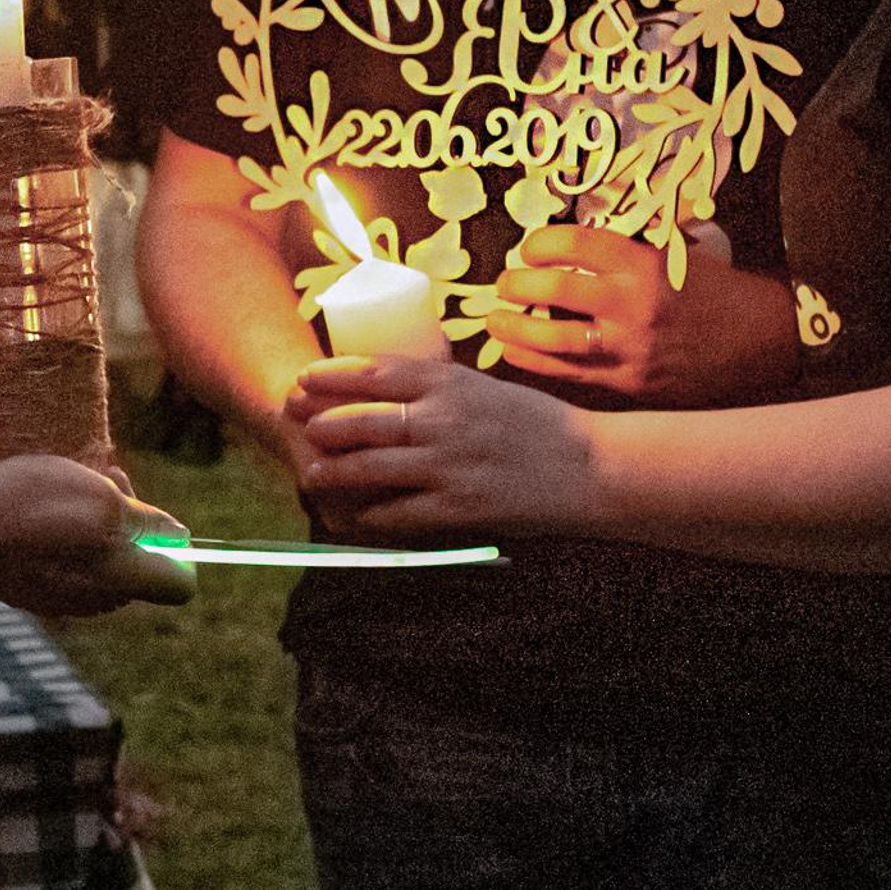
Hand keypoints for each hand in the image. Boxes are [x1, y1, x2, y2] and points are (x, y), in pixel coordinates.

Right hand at [0, 455, 194, 616]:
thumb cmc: (33, 505)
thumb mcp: (99, 498)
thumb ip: (146, 521)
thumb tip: (179, 536)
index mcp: (124, 582)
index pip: (181, 581)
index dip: (175, 545)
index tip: (149, 513)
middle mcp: (100, 602)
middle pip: (140, 566)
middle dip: (132, 520)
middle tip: (105, 479)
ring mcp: (63, 601)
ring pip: (102, 561)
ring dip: (96, 522)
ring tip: (67, 484)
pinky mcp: (33, 593)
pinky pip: (67, 565)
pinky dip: (64, 537)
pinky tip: (38, 509)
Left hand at [288, 352, 600, 537]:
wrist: (594, 468)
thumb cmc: (541, 424)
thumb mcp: (486, 388)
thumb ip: (441, 386)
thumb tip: (395, 381)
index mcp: (451, 384)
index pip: (375, 372)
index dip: (331, 375)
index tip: (304, 377)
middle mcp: (444, 421)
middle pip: (363, 419)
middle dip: (322, 422)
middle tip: (296, 423)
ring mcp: (449, 465)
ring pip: (372, 467)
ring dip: (335, 471)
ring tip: (312, 473)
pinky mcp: (461, 507)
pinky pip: (401, 513)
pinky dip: (373, 515)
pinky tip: (355, 517)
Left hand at [484, 223, 799, 402]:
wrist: (766, 340)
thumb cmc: (717, 289)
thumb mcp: (677, 252)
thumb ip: (629, 245)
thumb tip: (574, 238)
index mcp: (644, 264)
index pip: (574, 245)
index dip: (539, 244)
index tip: (527, 248)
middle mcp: (633, 305)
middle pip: (553, 291)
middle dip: (516, 285)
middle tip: (503, 282)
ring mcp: (630, 348)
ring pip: (553, 340)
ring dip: (513, 329)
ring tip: (494, 320)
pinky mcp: (630, 382)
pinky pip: (569, 373)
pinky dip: (533, 362)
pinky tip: (512, 352)